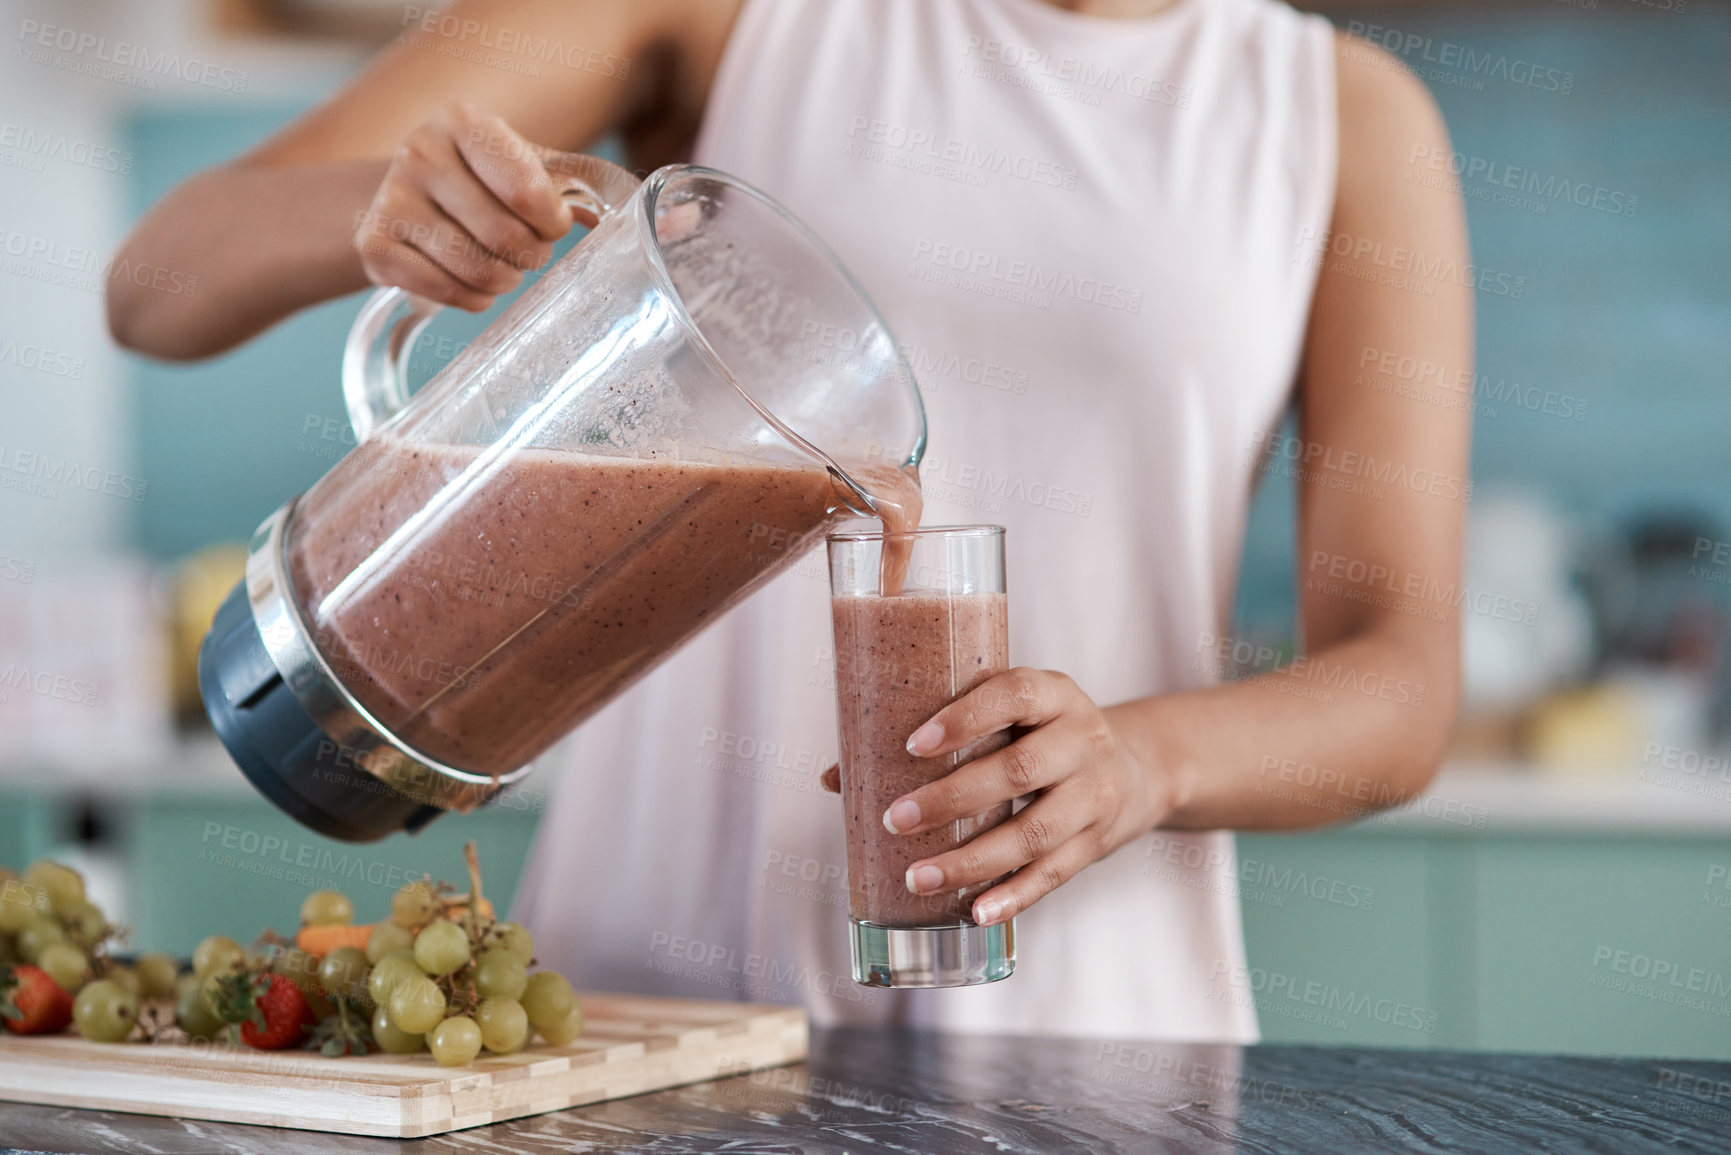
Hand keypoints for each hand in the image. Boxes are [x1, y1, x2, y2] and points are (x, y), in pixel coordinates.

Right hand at [354, 101, 585, 310]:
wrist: (412, 191)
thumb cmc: (484, 178)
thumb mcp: (526, 164)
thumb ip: (575, 184)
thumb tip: (634, 220)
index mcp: (463, 121)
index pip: (528, 192)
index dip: (554, 223)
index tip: (554, 225)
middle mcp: (419, 151)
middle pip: (505, 238)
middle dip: (532, 255)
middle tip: (530, 251)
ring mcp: (390, 199)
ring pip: (478, 271)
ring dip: (505, 281)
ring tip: (503, 266)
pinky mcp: (373, 245)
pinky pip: (447, 293)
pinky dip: (473, 299)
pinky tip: (470, 280)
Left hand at [821, 668, 1169, 925]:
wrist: (1137, 767)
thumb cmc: (1039, 735)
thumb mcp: (1007, 715)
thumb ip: (935, 735)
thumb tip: (837, 776)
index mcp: (1053, 692)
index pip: (1013, 695)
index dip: (964, 719)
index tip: (913, 746)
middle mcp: (1082, 738)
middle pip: (1018, 771)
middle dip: (952, 798)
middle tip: (895, 819)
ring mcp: (1095, 793)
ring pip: (1034, 832)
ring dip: (971, 860)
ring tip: (917, 877)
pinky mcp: (1097, 841)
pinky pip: (1054, 874)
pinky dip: (1013, 895)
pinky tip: (974, 911)